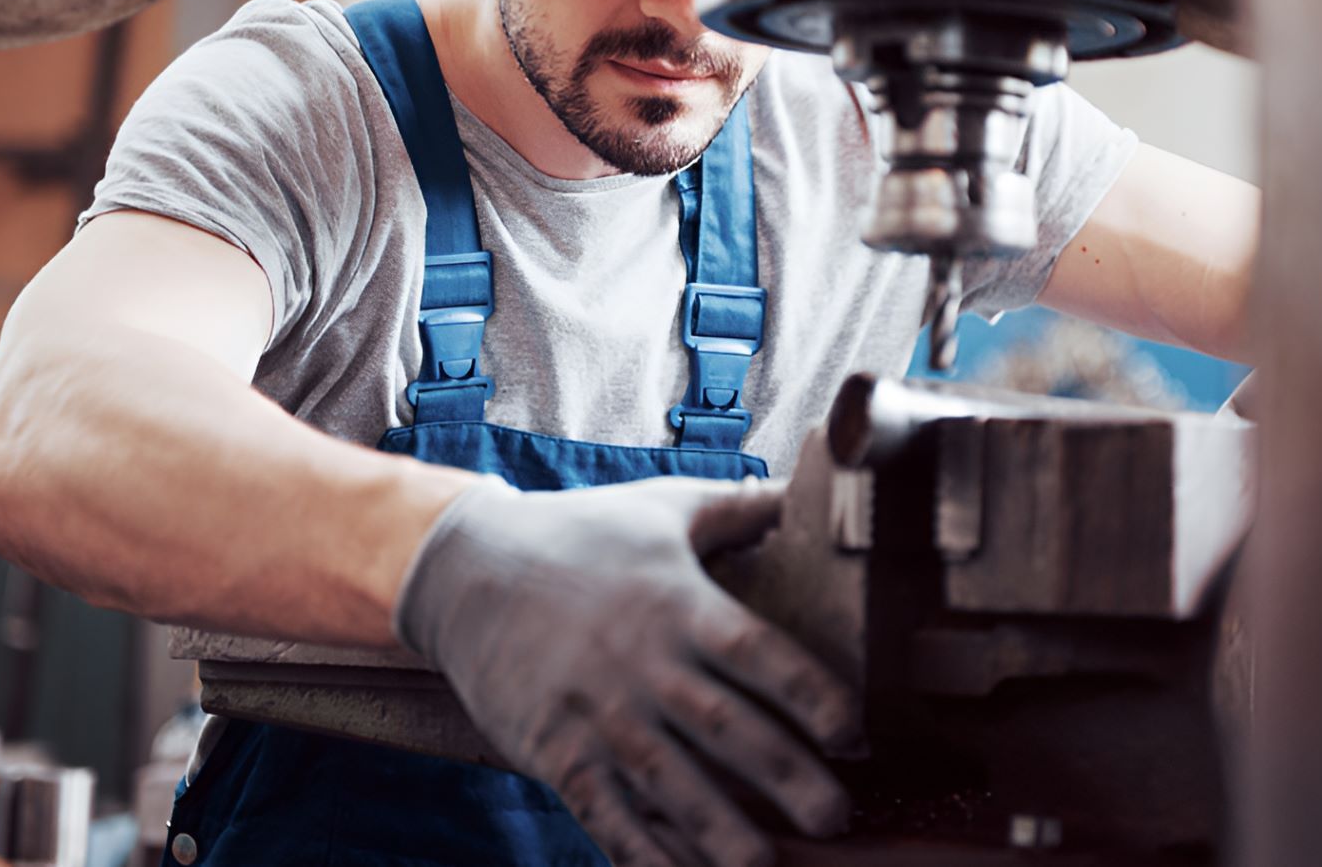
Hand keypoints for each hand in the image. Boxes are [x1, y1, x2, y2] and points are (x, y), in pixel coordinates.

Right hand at [395, 474, 856, 866]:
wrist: (465, 568)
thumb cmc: (579, 534)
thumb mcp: (664, 508)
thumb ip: (741, 507)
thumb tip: (813, 490)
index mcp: (678, 602)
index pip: (760, 654)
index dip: (812, 695)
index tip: (856, 734)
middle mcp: (643, 663)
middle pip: (726, 729)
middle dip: (788, 779)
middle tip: (839, 818)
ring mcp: (597, 713)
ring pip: (670, 785)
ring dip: (723, 834)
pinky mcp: (556, 750)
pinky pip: (606, 815)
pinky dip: (643, 855)